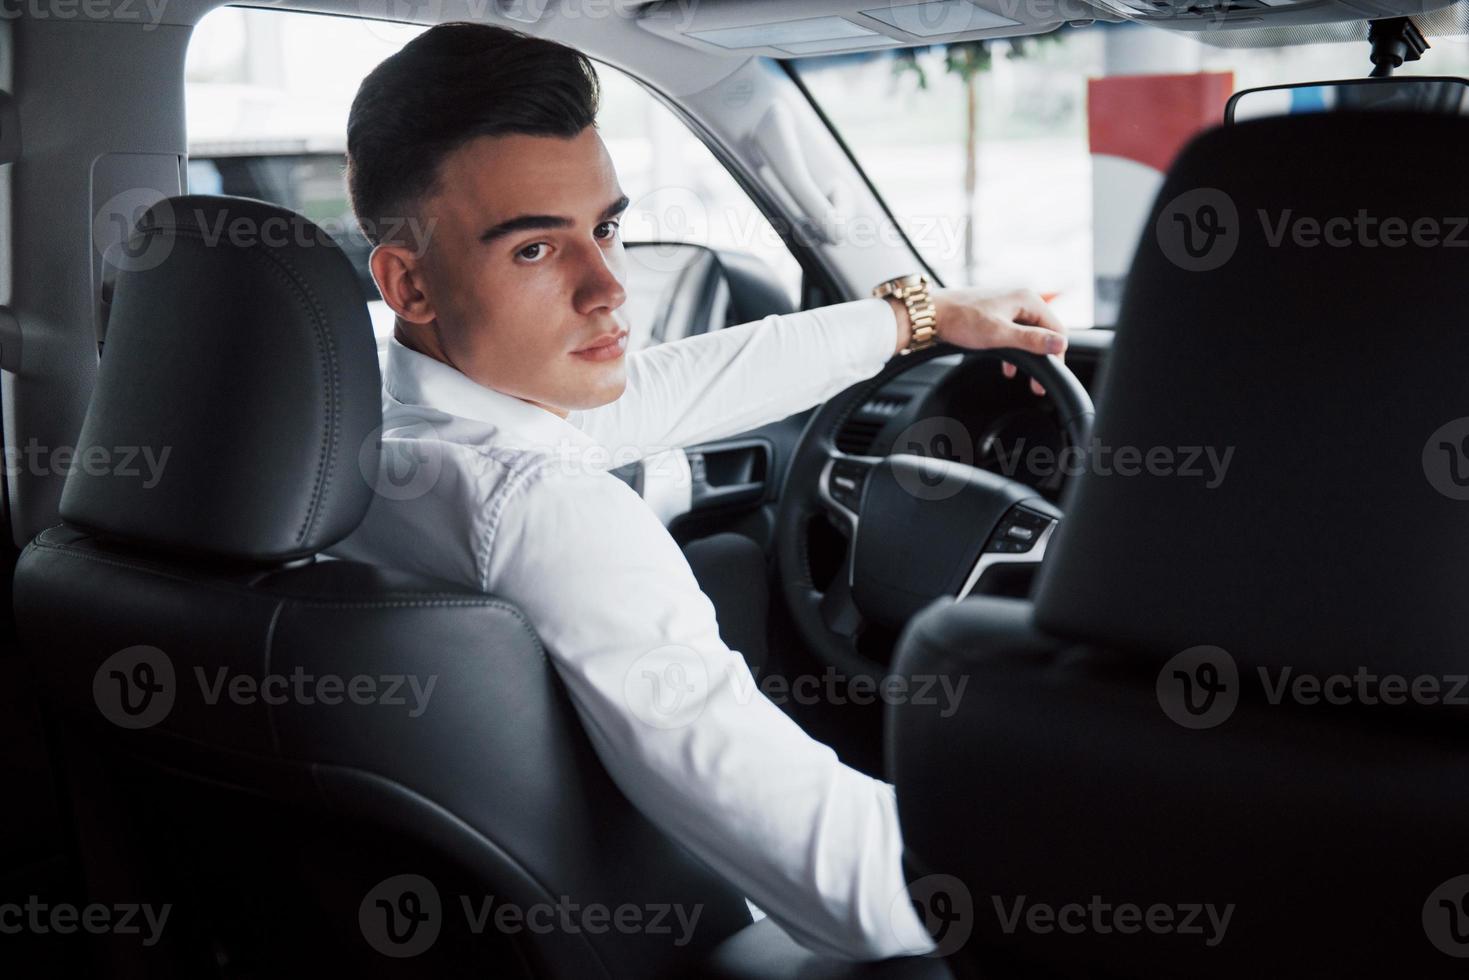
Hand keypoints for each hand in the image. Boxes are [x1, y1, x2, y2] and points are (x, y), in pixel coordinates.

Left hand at [933, 287, 1066, 396]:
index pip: (1056, 328)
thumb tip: (1060, 344)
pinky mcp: (997, 315)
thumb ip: (1031, 340)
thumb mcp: (1000, 334)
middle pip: (1044, 332)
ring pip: (1029, 336)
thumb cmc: (962, 320)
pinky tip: (1008, 368)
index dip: (1057, 353)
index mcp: (1027, 300)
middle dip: (1043, 358)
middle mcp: (1021, 300)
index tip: (1053, 374)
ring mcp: (1009, 307)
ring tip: (1026, 380)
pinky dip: (1015, 352)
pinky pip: (1015, 335)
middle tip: (1038, 384)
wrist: (933, 314)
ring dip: (1028, 357)